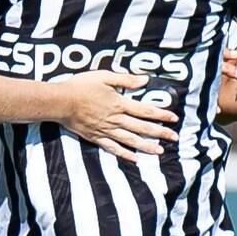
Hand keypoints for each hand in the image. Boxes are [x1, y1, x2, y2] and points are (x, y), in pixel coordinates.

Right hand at [58, 72, 177, 161]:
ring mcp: (106, 130)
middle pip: (142, 127)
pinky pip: (113, 148)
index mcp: (119, 104)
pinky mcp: (96, 137)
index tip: (174, 118)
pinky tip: (135, 159)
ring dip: (147, 146)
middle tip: (175, 137)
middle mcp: (116, 119)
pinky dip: (125, 154)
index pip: (145, 110)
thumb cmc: (81, 86)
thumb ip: (125, 80)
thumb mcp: (104, 76)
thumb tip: (144, 80)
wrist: (61, 102)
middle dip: (160, 132)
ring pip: (131, 140)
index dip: (161, 114)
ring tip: (160, 151)